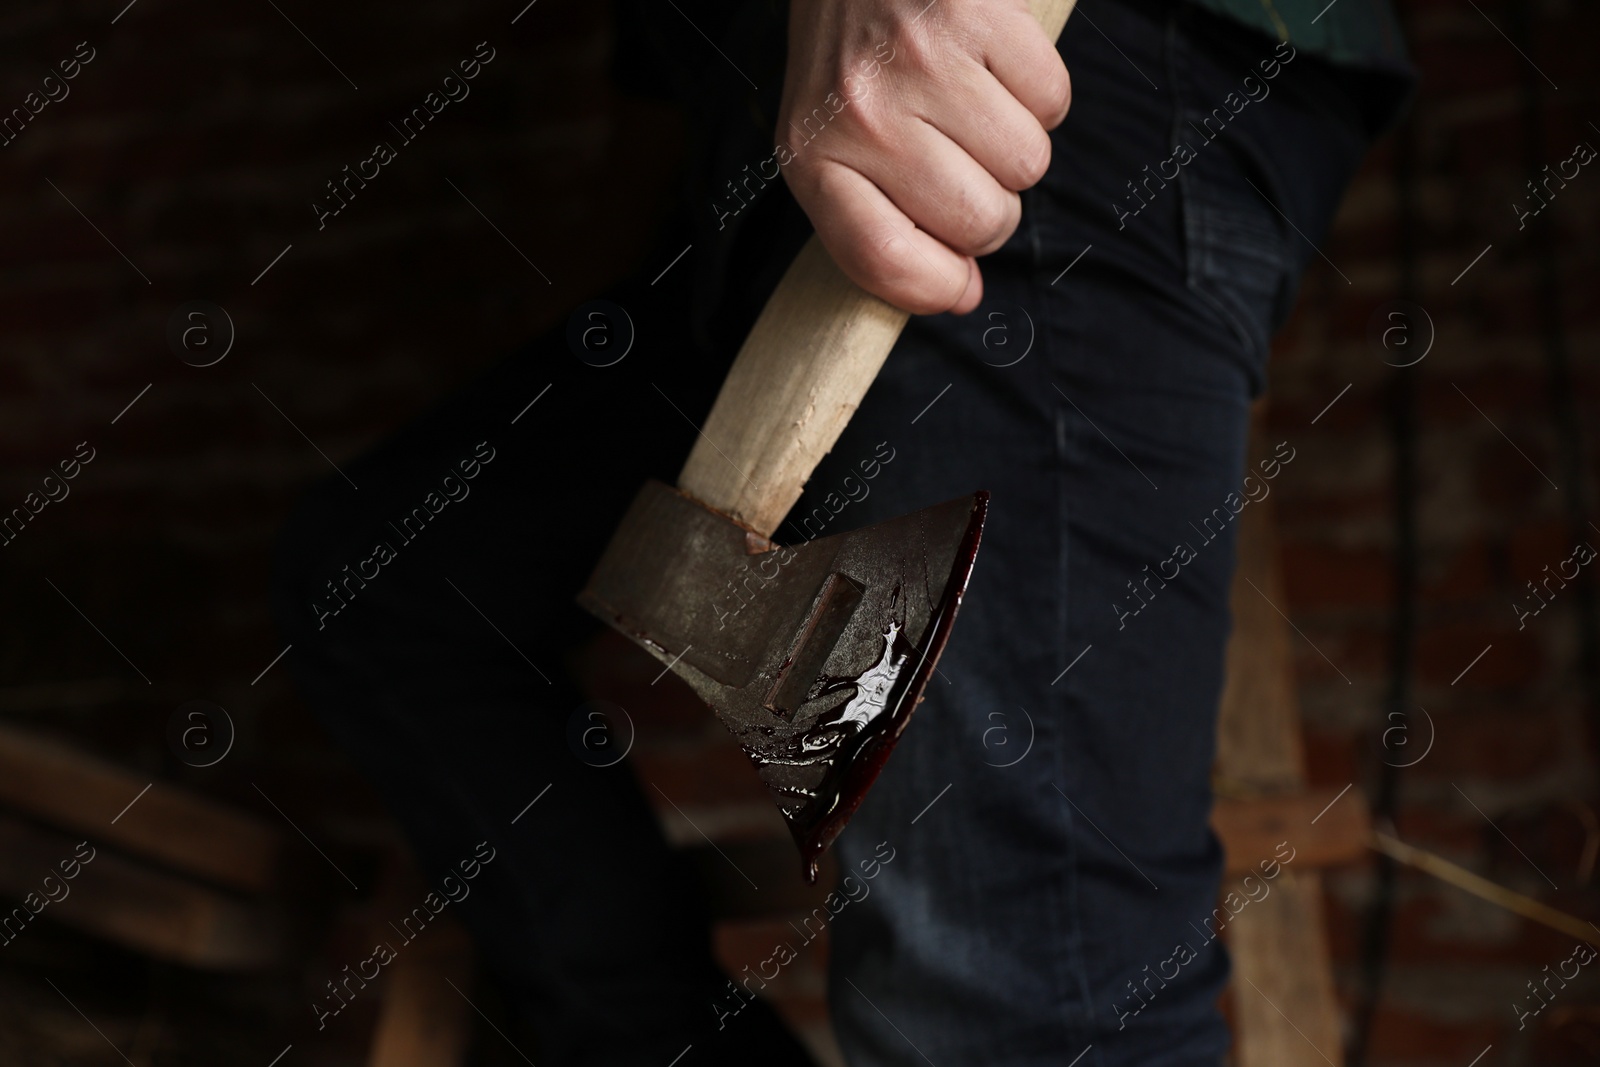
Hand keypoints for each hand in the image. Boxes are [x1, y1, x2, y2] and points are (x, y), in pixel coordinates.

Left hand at [776, 0, 1069, 313]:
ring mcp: (922, 62)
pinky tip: (993, 71)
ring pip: (1027, 166)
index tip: (958, 282)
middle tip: (962, 166)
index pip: (884, 259)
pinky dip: (1038, 95)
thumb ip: (882, 229)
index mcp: (814, 158)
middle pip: (979, 222)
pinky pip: (1052, 101)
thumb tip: (964, 294)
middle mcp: (862, 113)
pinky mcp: (977, 15)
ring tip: (973, 110)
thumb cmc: (849, 65)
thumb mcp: (830, 149)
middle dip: (990, 209)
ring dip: (1015, 149)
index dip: (937, 287)